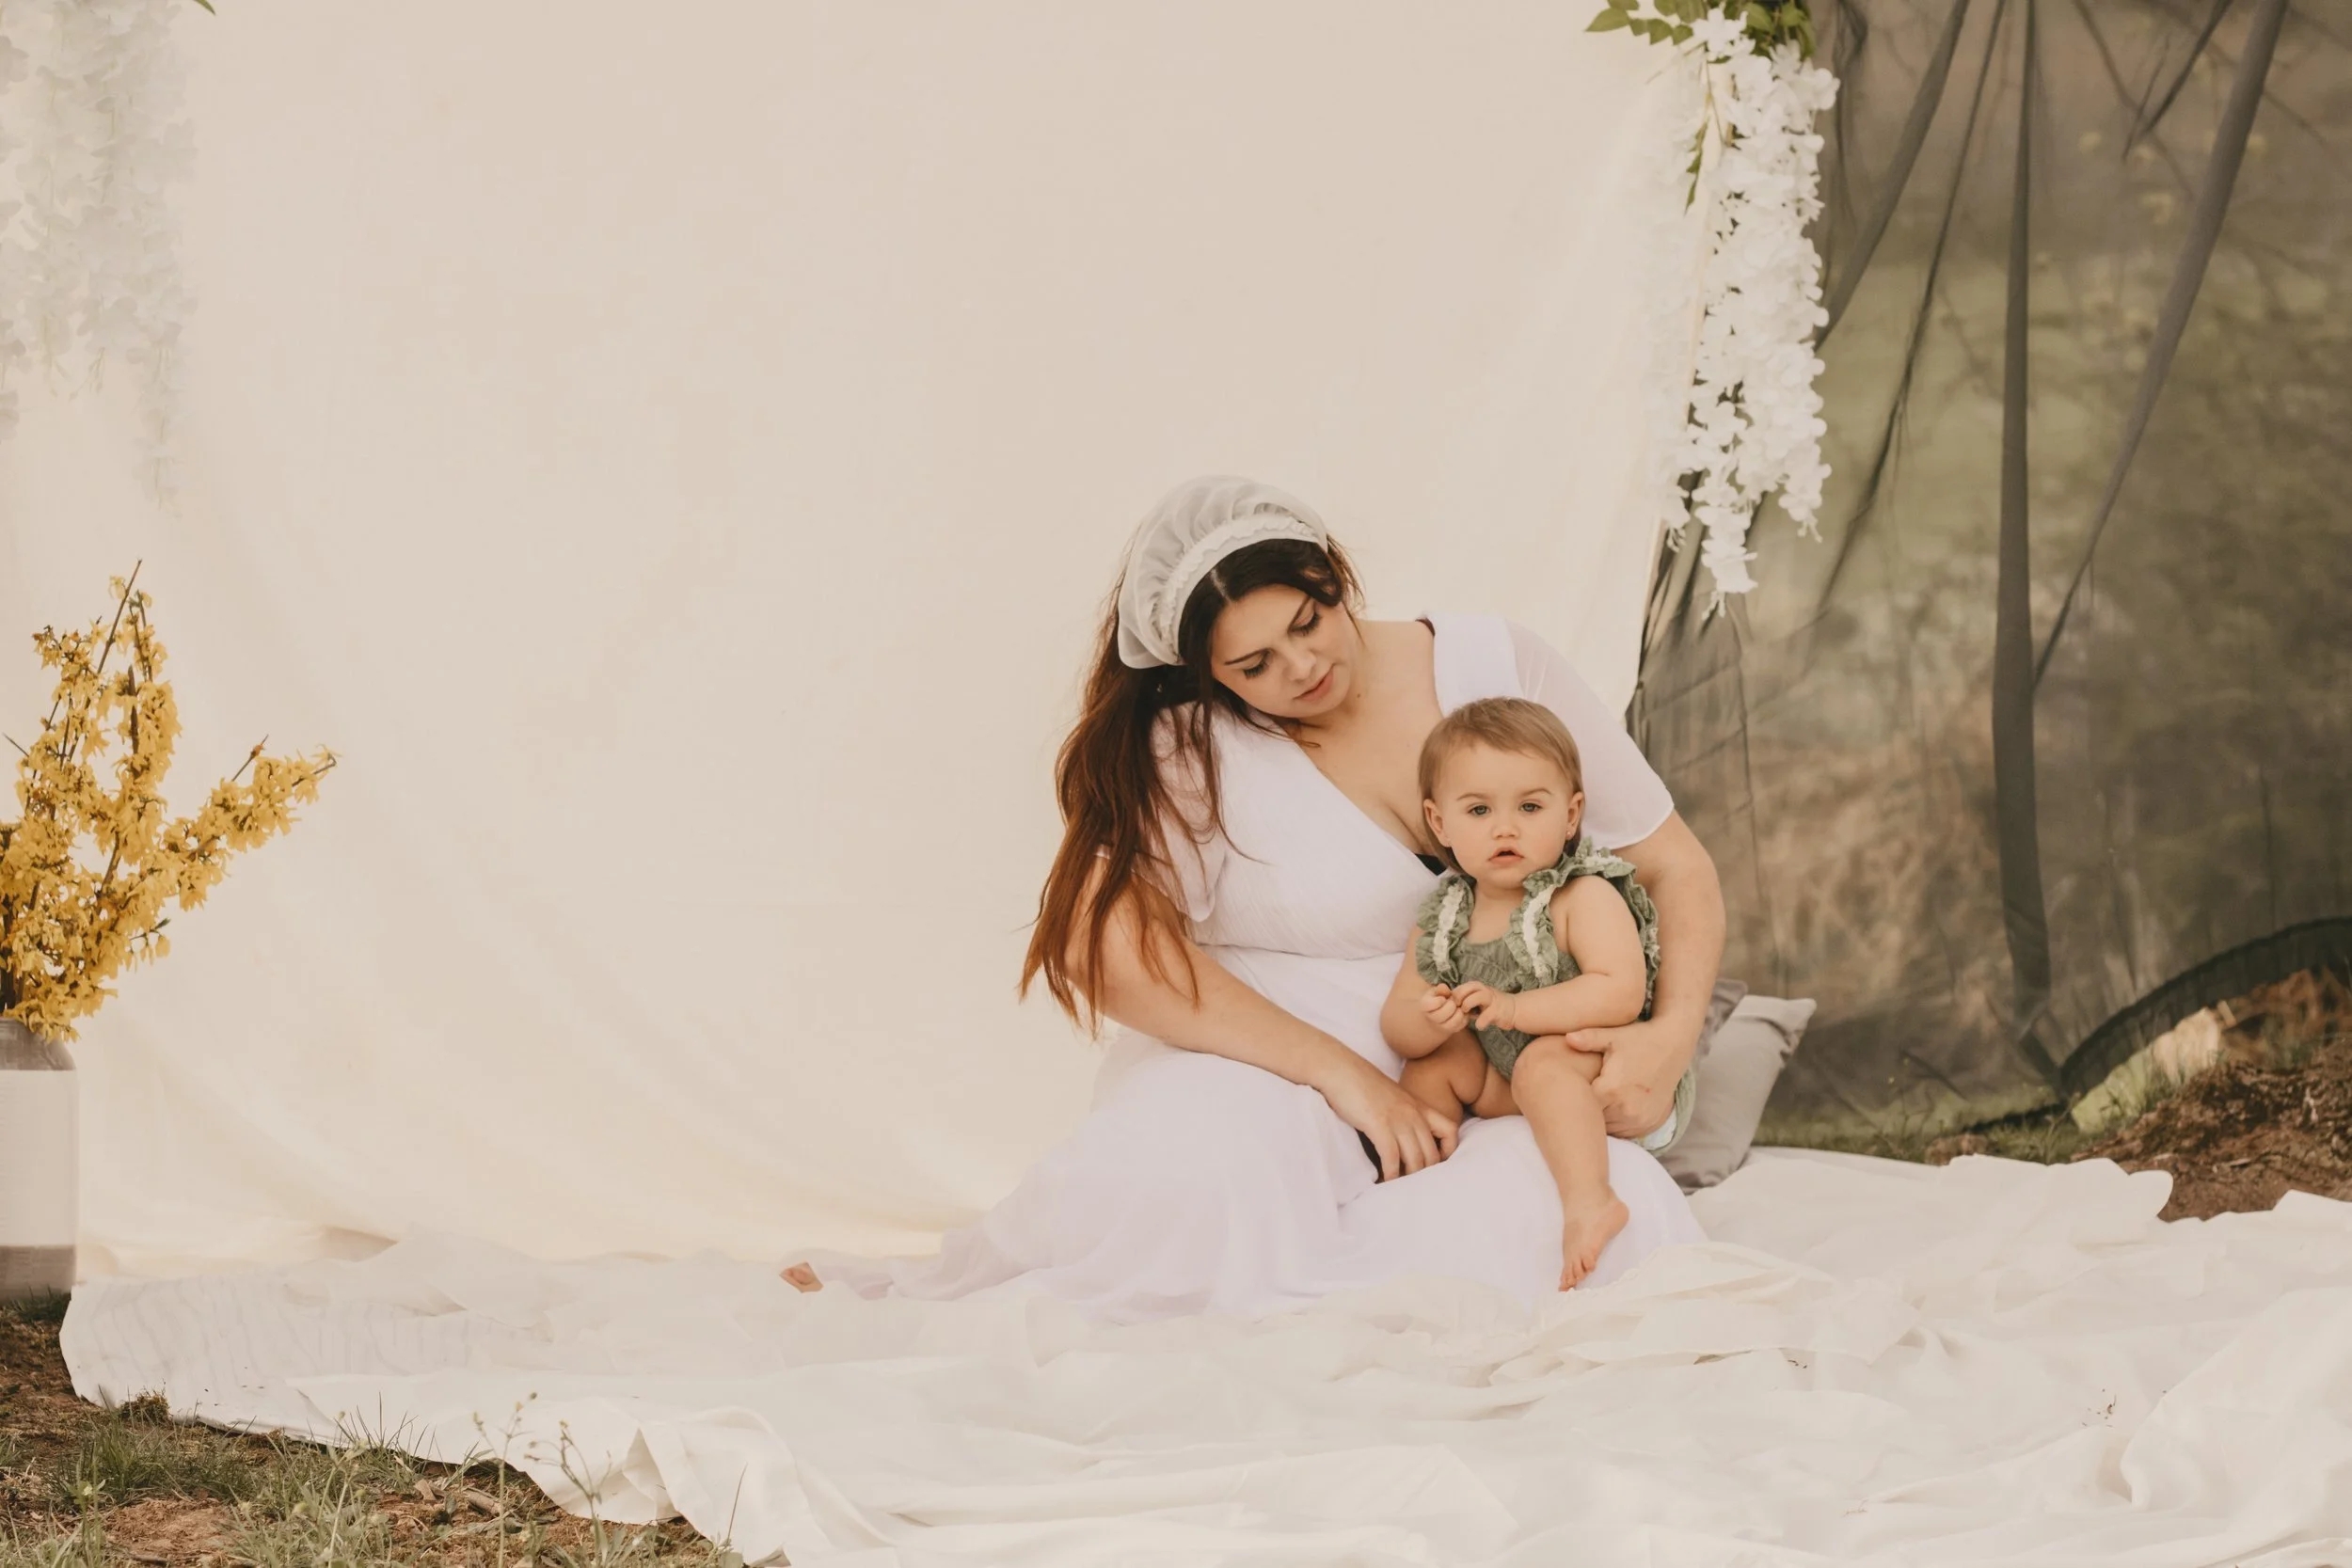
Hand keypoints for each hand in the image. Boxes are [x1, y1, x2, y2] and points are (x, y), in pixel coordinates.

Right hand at [1320, 1056, 1458, 1181]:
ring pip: (1415, 1159)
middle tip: (1411, 1185)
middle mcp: (1413, 1114)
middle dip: (1424, 1174)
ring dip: (1407, 1179)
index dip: (1447, 1151)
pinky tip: (1383, 1181)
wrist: (1340, 1069)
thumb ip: (1401, 1114)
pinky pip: (1392, 1158)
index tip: (1432, 1163)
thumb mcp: (1390, 1097)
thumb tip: (1400, 1136)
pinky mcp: (1379, 1125)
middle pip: (1432, 1154)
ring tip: (1398, 1188)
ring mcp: (1398, 1120)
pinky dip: (1390, 1174)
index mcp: (1418, 1106)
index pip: (1450, 1130)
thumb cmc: (1360, 1084)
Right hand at [1419, 983, 1469, 1033]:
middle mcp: (1432, 1019)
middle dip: (1451, 1005)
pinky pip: (1462, 1023)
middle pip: (1444, 1013)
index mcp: (1425, 1006)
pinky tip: (1460, 1011)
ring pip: (1454, 1021)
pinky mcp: (1453, 1030)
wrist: (1436, 1015)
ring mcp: (1442, 1027)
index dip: (1439, 1000)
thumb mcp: (1435, 992)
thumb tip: (1443, 987)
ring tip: (1457, 1007)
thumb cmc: (1436, 1000)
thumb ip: (1440, 989)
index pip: (1431, 1005)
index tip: (1442, 999)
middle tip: (1452, 1002)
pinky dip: (1464, 1016)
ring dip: (1459, 1011)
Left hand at [1452, 982, 1516, 1032]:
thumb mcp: (1478, 997)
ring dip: (1467, 1006)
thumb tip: (1449, 1003)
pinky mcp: (1497, 1012)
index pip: (1459, 987)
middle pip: (1464, 990)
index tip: (1455, 1006)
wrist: (1514, 1009)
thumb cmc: (1492, 1005)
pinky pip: (1484, 1017)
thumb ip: (1465, 998)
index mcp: (1478, 987)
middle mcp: (1484, 990)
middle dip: (1458, 1000)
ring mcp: (1491, 1000)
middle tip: (1459, 1009)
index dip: (1453, 997)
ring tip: (1467, 1014)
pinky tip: (1480, 1025)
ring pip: (1473, 999)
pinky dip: (1480, 1023)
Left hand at [1562, 1015, 1695, 1139]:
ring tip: (1596, 1101)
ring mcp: (1638, 1120)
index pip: (1580, 1106)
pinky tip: (1612, 1107)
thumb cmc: (1638, 1038)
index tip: (1565, 1092)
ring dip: (1601, 1118)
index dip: (1571, 1100)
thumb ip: (1587, 1039)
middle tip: (1577, 1098)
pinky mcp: (1648, 1124)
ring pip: (1607, 1128)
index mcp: (1611, 1090)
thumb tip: (1567, 1038)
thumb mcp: (1612, 1036)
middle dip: (1585, 1109)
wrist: (1673, 1045)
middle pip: (1592, 1119)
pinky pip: (1623, 1132)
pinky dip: (1616, 1123)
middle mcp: (1625, 1110)